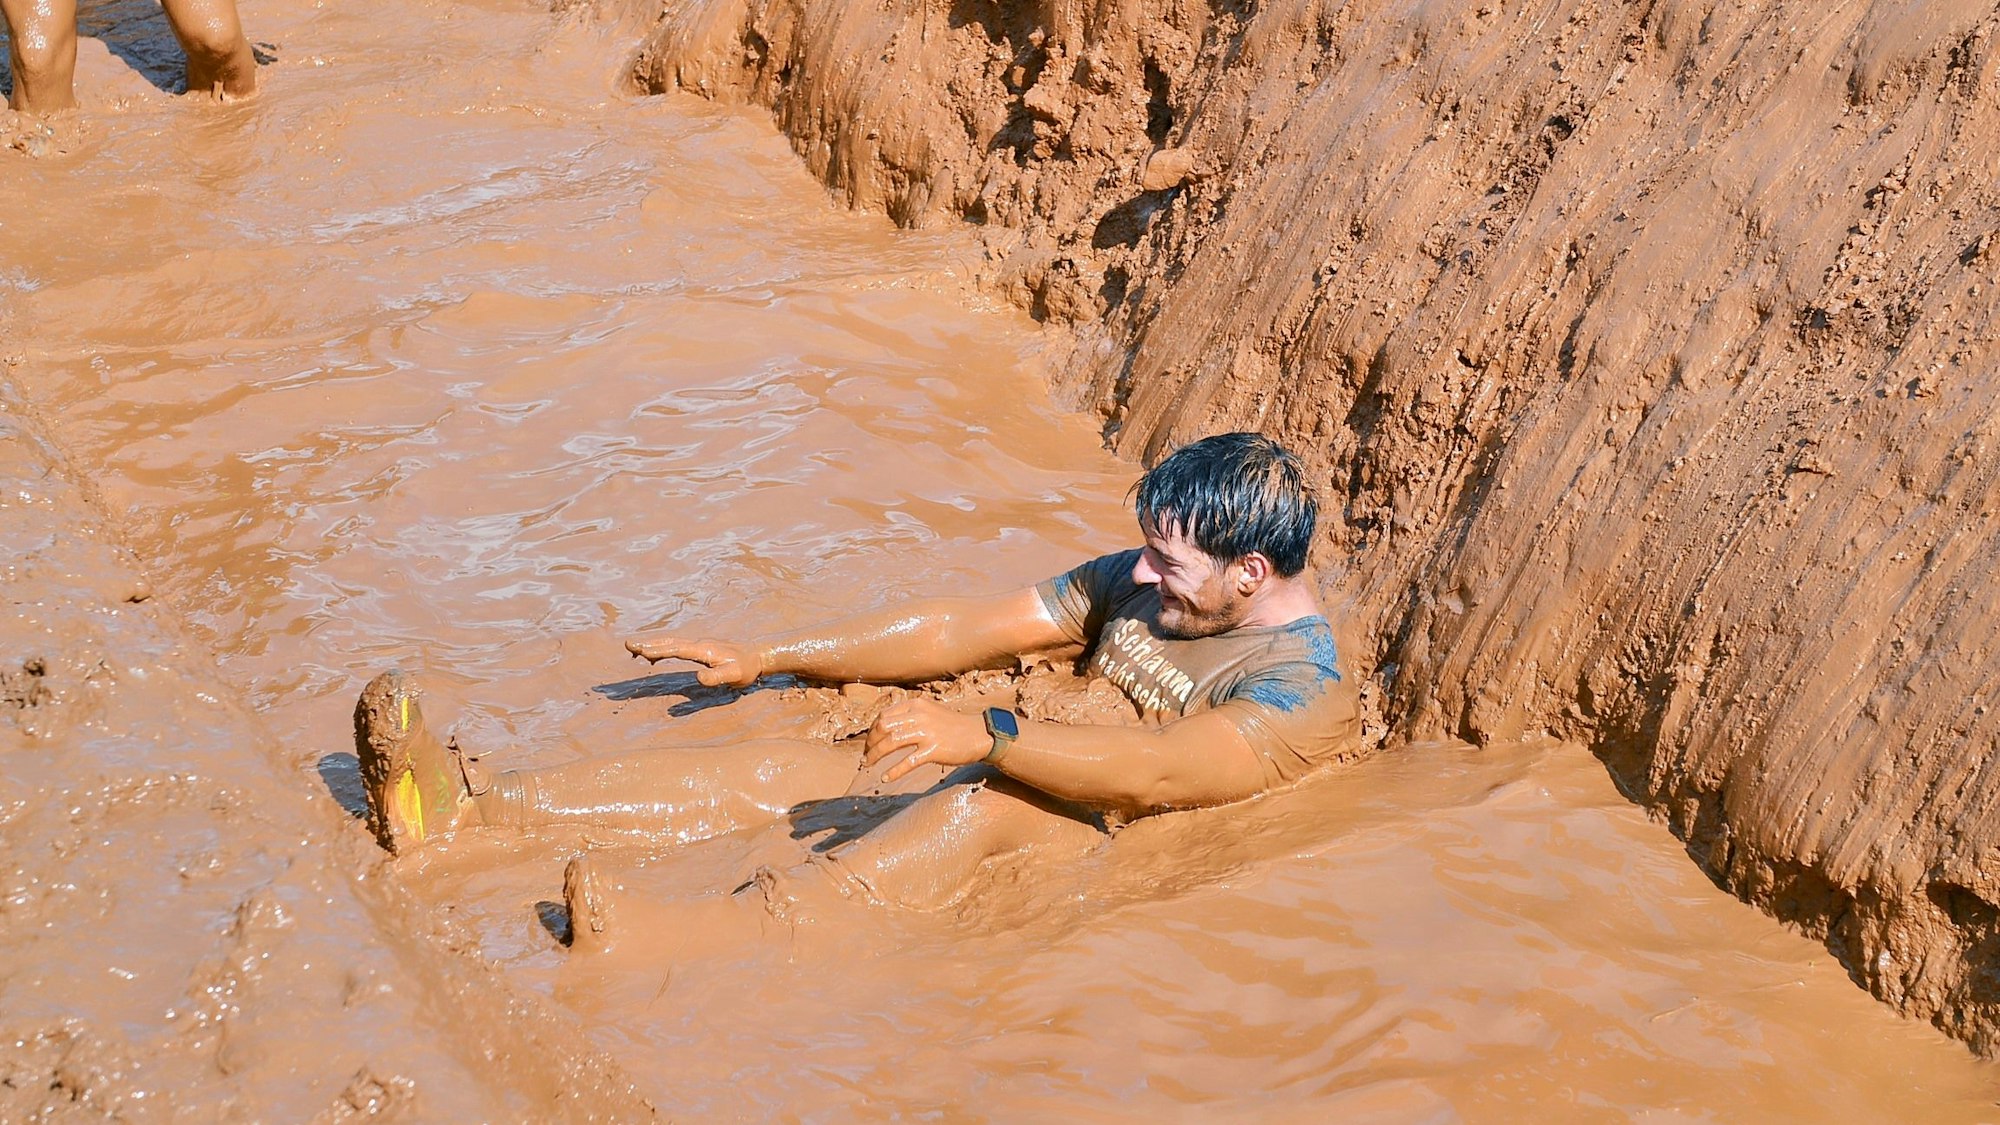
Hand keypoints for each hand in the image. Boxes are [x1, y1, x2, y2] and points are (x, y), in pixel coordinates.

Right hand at [623, 634, 763, 687]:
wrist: (757, 656)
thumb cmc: (746, 668)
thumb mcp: (735, 676)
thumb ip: (717, 677)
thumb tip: (697, 678)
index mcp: (705, 650)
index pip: (677, 649)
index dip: (659, 651)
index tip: (641, 651)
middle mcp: (699, 644)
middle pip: (669, 642)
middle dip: (648, 644)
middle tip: (627, 645)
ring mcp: (699, 645)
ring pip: (671, 643)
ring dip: (651, 645)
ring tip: (632, 649)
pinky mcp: (700, 649)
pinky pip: (676, 647)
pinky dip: (661, 649)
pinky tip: (652, 657)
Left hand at [862, 698, 991, 784]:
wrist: (979, 734)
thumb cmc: (953, 726)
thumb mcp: (930, 712)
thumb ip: (910, 715)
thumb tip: (885, 727)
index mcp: (916, 705)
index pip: (884, 715)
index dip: (872, 730)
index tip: (868, 742)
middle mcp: (919, 716)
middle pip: (883, 727)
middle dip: (870, 742)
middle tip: (865, 755)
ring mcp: (927, 732)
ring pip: (891, 743)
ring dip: (875, 755)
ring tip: (868, 765)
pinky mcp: (934, 750)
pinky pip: (907, 762)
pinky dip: (893, 771)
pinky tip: (884, 778)